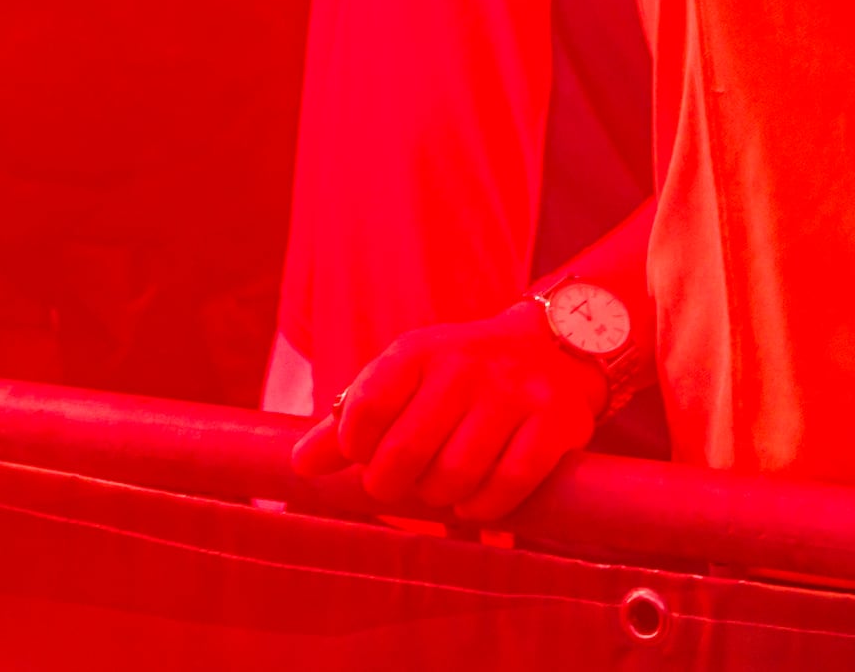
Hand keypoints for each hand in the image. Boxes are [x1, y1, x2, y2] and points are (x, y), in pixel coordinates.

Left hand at [287, 301, 606, 519]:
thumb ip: (350, 421)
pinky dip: (484, 507)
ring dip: (440, 498)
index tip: (364, 457)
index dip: (355, 449)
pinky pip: (508, 484)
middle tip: (397, 487)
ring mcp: (513, 393)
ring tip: (441, 489)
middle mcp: (465, 366)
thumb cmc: (460, 375)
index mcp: (418, 351)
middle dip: (391, 485)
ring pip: (456, 474)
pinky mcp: (554, 422)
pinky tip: (475, 502)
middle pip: (406, 452)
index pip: (365, 409)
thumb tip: (300, 466)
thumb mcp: (404, 379)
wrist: (552, 347)